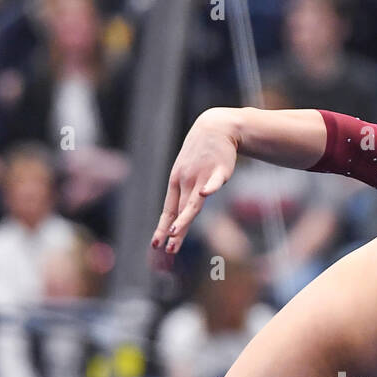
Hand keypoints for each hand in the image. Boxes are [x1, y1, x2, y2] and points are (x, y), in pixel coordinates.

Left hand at [152, 109, 239, 253]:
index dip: (162, 228)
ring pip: (193, 202)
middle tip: (168, 249)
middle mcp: (187, 181)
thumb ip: (185, 195)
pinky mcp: (220, 170)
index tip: (156, 244)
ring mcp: (203, 175)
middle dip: (174, 232)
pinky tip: (205, 193)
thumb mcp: (187, 172)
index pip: (168, 210)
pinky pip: (215, 181)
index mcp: (177, 183)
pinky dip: (210, 187)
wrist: (216, 127)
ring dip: (183, 218)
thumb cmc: (200, 154)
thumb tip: (178, 216)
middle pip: (180, 211)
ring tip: (175, 232)